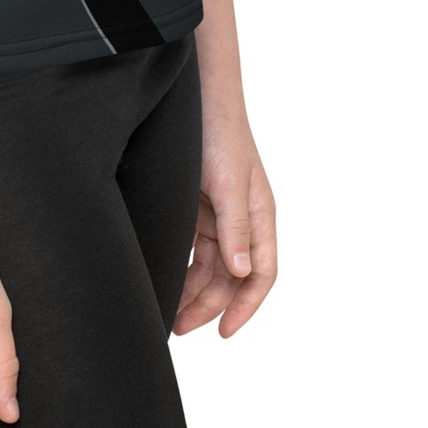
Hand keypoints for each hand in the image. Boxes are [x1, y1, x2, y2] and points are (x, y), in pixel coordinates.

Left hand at [174, 100, 276, 336]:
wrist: (198, 95)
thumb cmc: (220, 132)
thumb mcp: (228, 182)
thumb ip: (235, 227)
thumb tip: (242, 272)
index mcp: (259, 216)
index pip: (261, 273)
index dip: (246, 307)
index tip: (224, 332)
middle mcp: (242, 220)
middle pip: (231, 277)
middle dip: (209, 305)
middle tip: (179, 327)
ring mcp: (218, 215)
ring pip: (210, 268)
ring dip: (192, 291)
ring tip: (169, 313)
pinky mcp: (196, 207)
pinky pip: (193, 249)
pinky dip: (182, 267)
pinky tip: (165, 280)